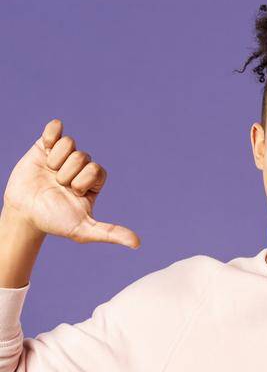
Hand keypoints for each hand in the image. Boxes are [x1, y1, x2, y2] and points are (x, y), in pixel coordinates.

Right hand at [1, 119, 138, 247]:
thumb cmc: (54, 221)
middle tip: (58, 186)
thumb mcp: (83, 230)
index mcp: (93, 181)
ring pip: (69, 143)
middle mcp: (80, 167)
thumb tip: (137, 243)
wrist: (24, 213)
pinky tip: (47, 145)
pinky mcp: (45, 146)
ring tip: (49, 173)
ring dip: (56, 161)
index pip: (97, 170)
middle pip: (82, 157)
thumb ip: (110, 233)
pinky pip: (55, 128)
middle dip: (67, 174)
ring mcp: (62, 156)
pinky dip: (52, 132)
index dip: (83, 181)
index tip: (74, 193)